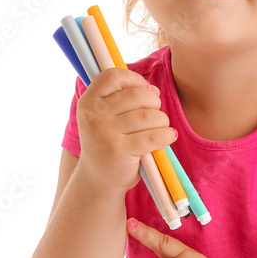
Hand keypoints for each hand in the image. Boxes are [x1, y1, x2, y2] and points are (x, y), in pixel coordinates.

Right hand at [75, 68, 176, 193]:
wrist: (97, 181)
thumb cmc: (108, 144)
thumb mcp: (106, 117)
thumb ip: (125, 98)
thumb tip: (153, 90)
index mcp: (88, 102)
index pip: (113, 76)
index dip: (134, 80)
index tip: (144, 91)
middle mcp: (93, 115)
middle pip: (137, 95)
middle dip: (154, 103)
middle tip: (155, 116)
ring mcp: (105, 133)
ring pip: (149, 115)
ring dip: (162, 121)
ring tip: (160, 129)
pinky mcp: (119, 151)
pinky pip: (153, 136)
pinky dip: (166, 135)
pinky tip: (167, 137)